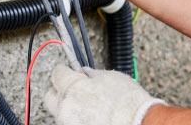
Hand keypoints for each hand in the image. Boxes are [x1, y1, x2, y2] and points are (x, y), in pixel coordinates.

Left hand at [44, 65, 164, 124]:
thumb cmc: (127, 103)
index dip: (64, 70)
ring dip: (70, 106)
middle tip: (73, 87)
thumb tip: (87, 73)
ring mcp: (70, 124)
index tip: (68, 70)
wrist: (140, 124)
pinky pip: (72, 123)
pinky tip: (93, 116)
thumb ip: (92, 74)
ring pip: (61, 112)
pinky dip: (78, 119)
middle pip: (50, 96)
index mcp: (70, 87)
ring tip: (89, 104)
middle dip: (59, 90)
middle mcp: (65, 108)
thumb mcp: (110, 77)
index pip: (56, 74)